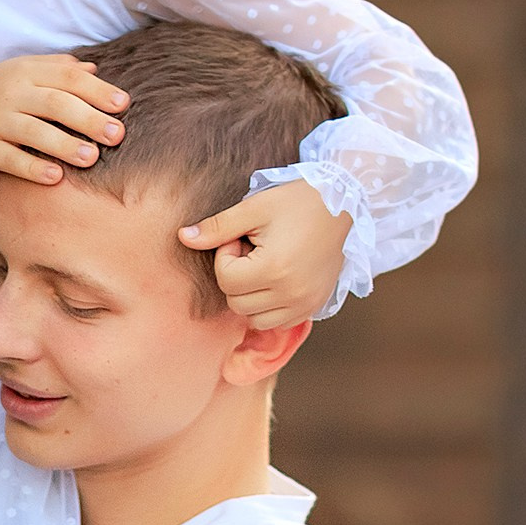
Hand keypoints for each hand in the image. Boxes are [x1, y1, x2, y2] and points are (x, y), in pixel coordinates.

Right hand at [0, 55, 126, 184]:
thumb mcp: (24, 72)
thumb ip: (58, 69)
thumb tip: (95, 69)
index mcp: (25, 72)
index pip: (67, 77)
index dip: (97, 90)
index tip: (123, 104)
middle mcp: (11, 94)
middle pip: (55, 104)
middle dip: (89, 119)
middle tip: (117, 135)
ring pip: (34, 132)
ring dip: (65, 145)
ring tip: (92, 157)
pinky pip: (10, 160)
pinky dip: (33, 168)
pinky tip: (56, 177)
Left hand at [180, 178, 350, 329]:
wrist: (342, 205)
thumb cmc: (295, 201)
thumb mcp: (253, 208)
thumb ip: (217, 227)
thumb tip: (183, 237)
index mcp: (275, 269)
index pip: (226, 280)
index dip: (225, 256)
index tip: (240, 238)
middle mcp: (292, 293)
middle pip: (237, 303)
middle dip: (235, 277)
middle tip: (251, 250)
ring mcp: (306, 304)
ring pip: (255, 319)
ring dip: (250, 296)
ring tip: (263, 265)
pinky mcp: (314, 306)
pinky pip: (279, 322)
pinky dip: (269, 307)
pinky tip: (276, 278)